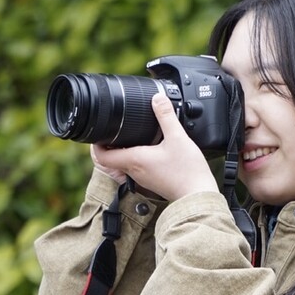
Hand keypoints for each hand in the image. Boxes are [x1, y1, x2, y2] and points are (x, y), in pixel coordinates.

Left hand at [91, 93, 218, 200]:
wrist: (198, 195)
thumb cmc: (188, 171)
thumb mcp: (178, 138)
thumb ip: (166, 116)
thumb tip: (158, 99)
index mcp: (135, 160)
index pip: (103, 156)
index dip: (96, 144)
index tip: (99, 133)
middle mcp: (135, 171)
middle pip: (111, 160)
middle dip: (109, 145)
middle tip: (113, 132)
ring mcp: (142, 179)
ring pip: (123, 165)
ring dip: (122, 152)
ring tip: (129, 138)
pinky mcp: (152, 182)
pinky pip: (136, 169)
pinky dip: (135, 158)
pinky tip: (148, 150)